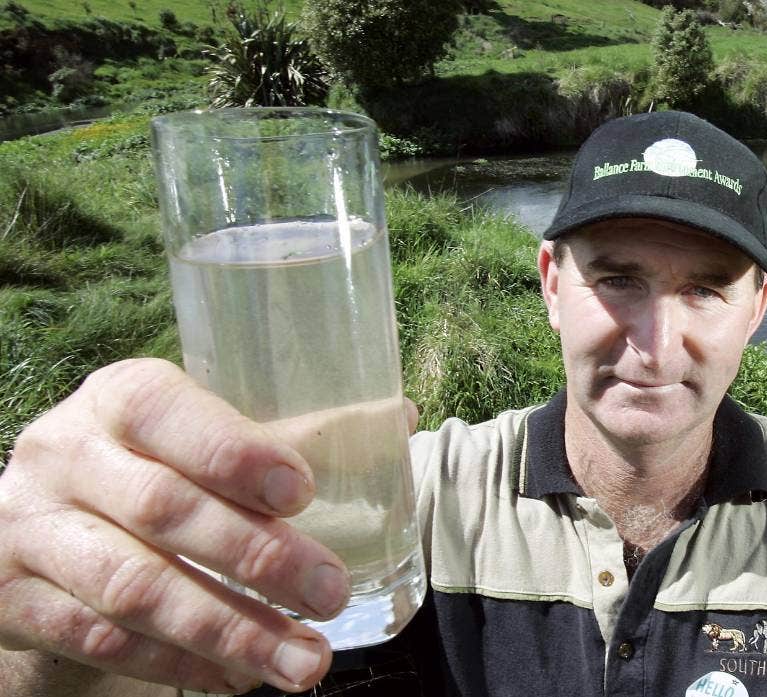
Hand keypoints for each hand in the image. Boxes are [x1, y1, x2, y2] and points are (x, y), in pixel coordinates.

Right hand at [0, 359, 412, 692]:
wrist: (40, 525)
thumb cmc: (151, 465)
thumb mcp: (200, 435)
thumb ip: (292, 430)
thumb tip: (395, 418)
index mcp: (118, 397)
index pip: (166, 413)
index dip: (233, 454)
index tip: (301, 492)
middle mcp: (64, 456)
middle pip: (162, 510)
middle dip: (257, 557)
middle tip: (331, 593)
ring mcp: (32, 531)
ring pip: (134, 589)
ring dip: (230, 632)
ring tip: (303, 660)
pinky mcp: (17, 601)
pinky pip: (104, 640)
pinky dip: (180, 664)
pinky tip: (240, 677)